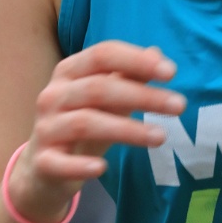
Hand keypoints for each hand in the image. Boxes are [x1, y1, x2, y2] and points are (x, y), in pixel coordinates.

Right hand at [6, 41, 185, 222]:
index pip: (103, 55)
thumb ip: (128, 76)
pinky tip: (103, 168)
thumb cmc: (81, 123)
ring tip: (161, 136)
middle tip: (179, 105)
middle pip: (98, 88)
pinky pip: (60, 163)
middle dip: (142, 95)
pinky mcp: (43, 162)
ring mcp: (45, 128)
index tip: (171, 71)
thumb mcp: (105, 98)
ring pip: (85, 123)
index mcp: (69, 71)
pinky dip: (81, 165)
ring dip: (126, 129)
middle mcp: (53, 95)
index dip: (136, 59)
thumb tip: (158, 54)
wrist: (42, 169)